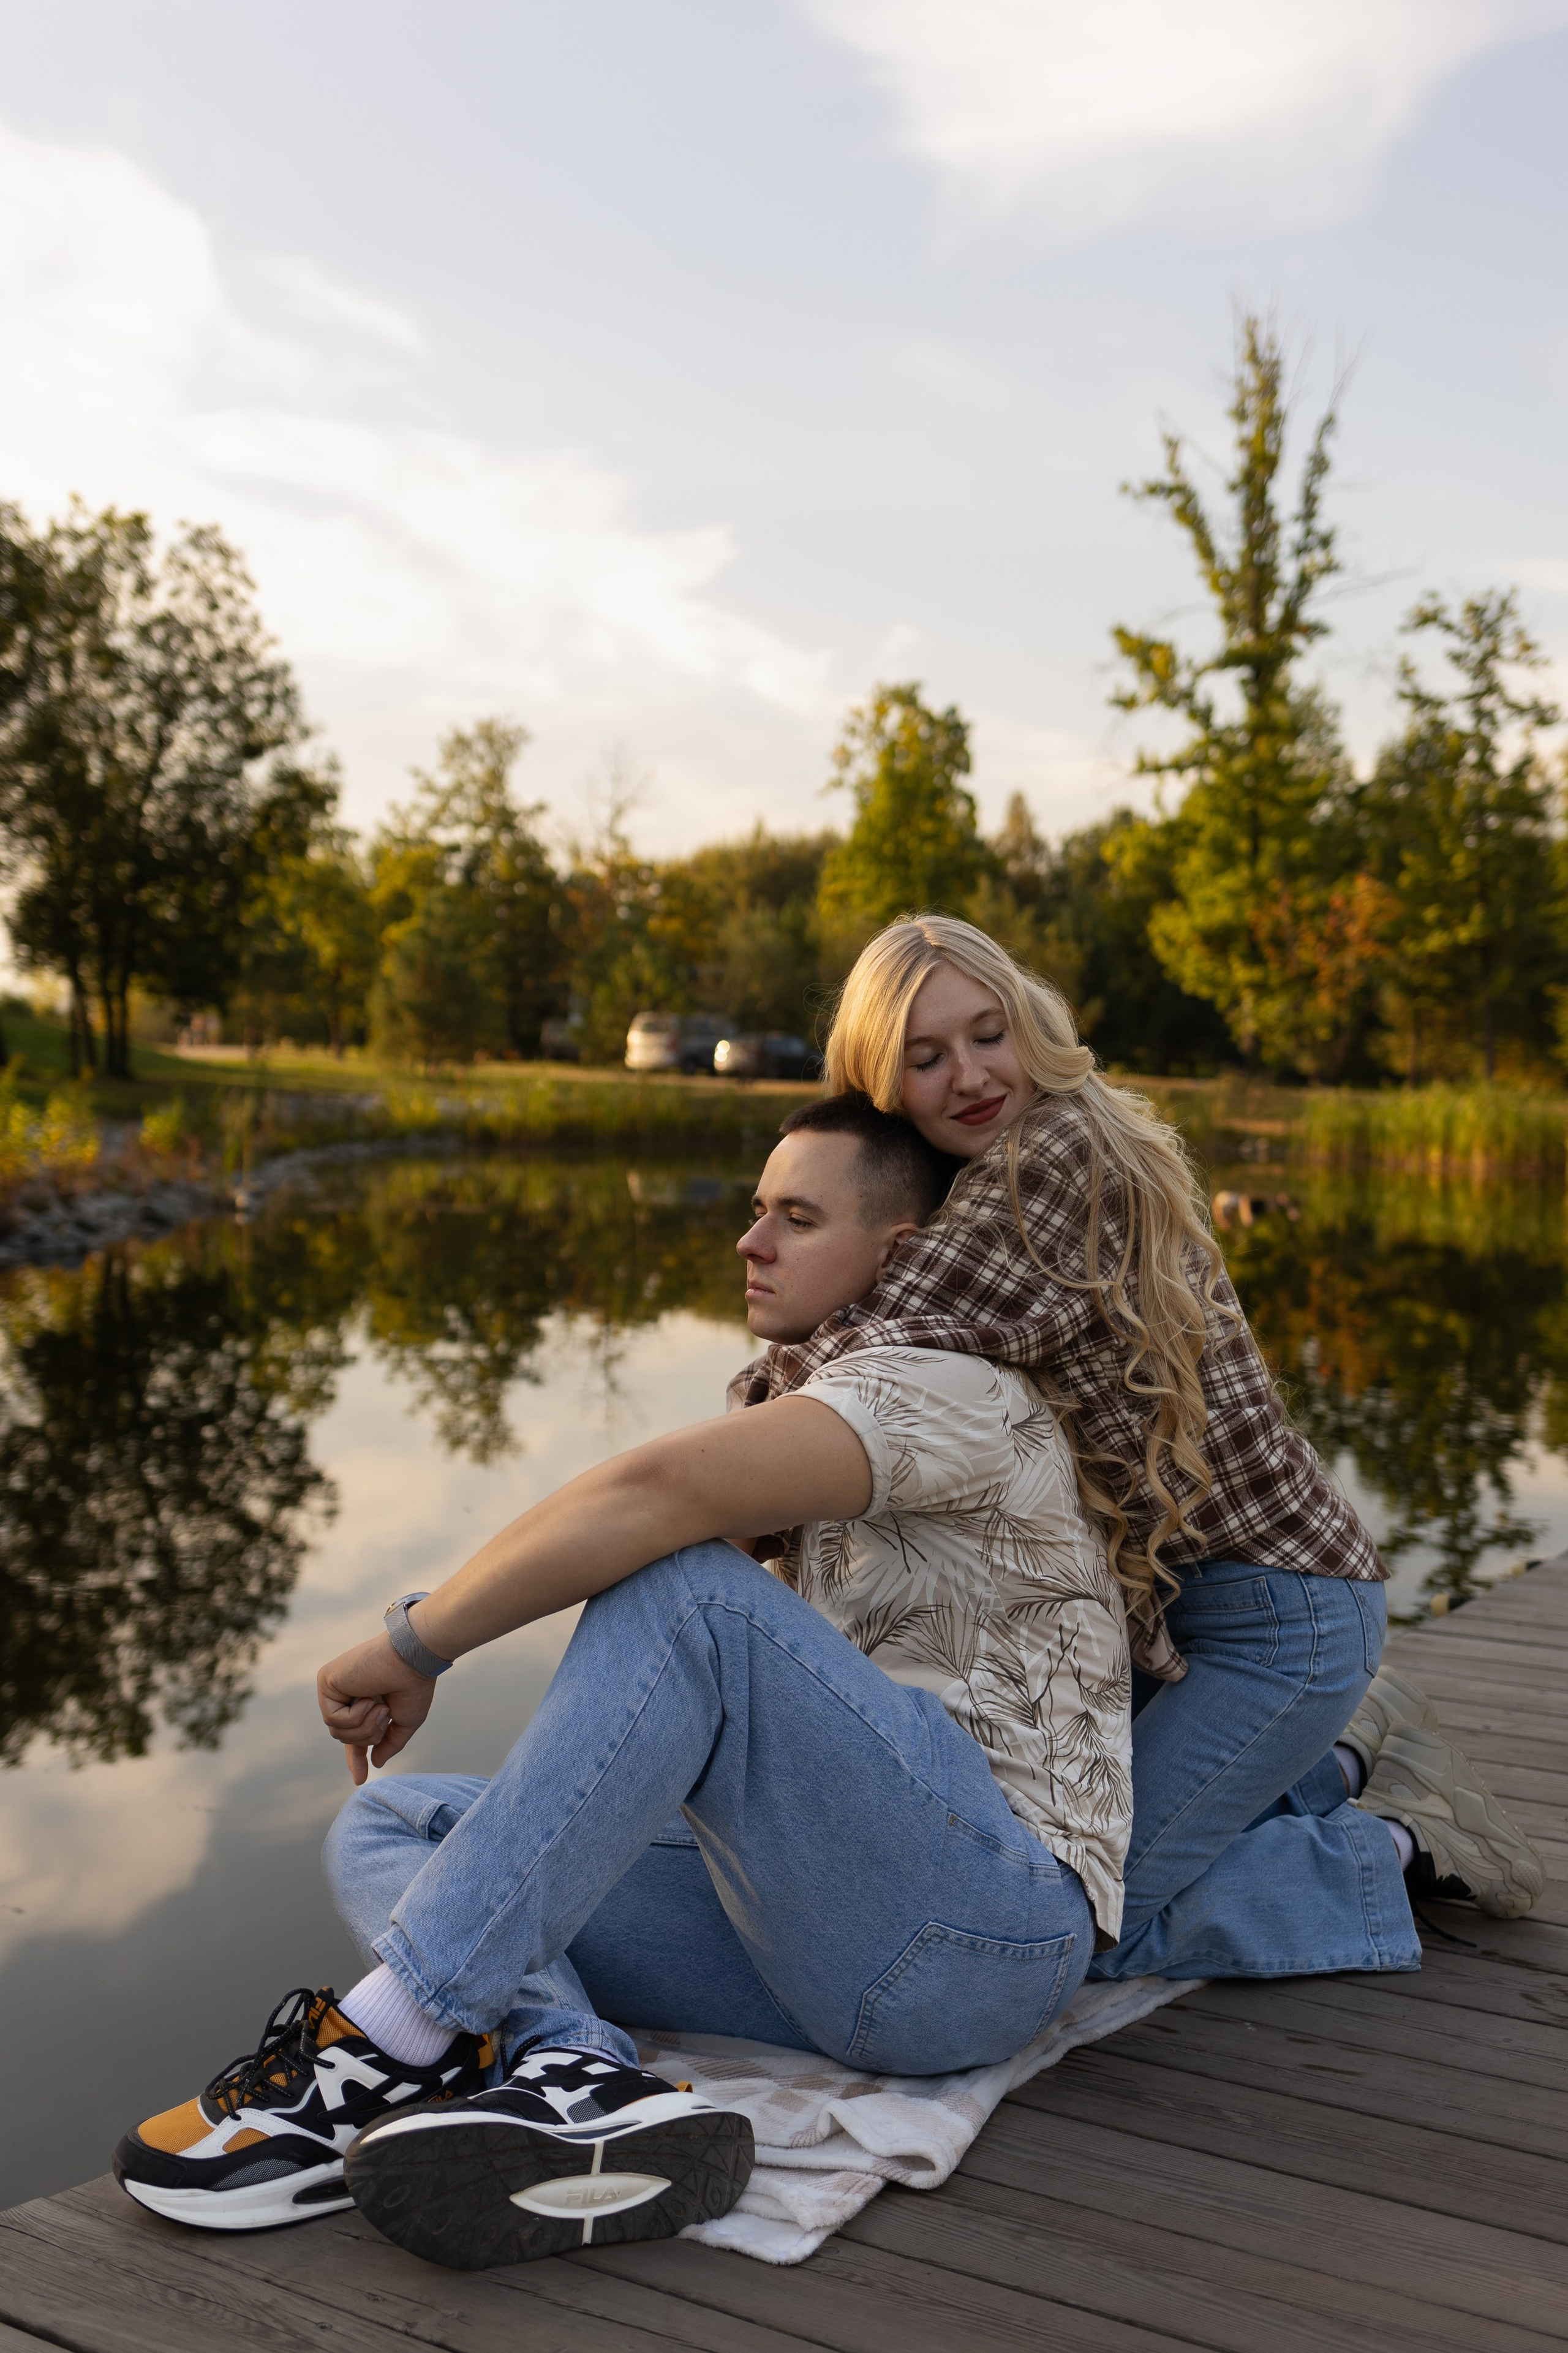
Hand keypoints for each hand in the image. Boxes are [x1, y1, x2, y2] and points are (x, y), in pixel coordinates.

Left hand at [317, 1632, 435, 1784]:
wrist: (413, 1659)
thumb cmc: (414, 1685)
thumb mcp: (405, 1722)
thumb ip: (389, 1743)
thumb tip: (375, 1762)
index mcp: (365, 1703)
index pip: (354, 1735)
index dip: (356, 1759)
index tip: (359, 1780)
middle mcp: (347, 1695)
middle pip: (345, 1738)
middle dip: (368, 1737)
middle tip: (385, 1715)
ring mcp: (335, 1688)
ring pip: (337, 1732)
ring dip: (364, 1727)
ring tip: (380, 1706)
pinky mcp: (326, 1681)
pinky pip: (333, 1719)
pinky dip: (354, 1716)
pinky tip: (367, 1697)